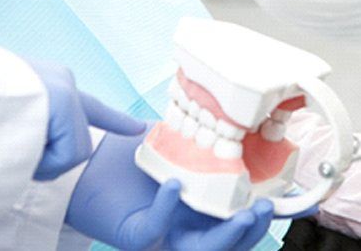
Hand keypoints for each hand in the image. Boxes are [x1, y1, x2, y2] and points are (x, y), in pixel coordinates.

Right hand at [27, 59, 145, 180]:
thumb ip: (34, 125)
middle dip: (55, 159)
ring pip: (75, 152)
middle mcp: (64, 83)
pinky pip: (66, 155)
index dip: (116, 120)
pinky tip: (22, 147)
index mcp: (51, 85)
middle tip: (22, 152)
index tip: (139, 127)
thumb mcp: (14, 112)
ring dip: (46, 162)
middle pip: (78, 142)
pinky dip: (44, 163)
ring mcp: (67, 91)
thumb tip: (35, 146)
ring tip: (16, 146)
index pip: (90, 106)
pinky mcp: (64, 101)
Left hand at [66, 130, 274, 249]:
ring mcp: (160, 232)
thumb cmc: (125, 153)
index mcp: (193, 208)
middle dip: (250, 229)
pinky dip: (168, 207)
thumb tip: (230, 127)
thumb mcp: (169, 142)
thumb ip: (197, 142)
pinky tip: (175, 186)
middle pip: (225, 241)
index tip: (279, 198)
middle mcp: (181, 224)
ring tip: (241, 213)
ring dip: (225, 234)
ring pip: (200, 248)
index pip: (231, 218)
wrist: (85, 160)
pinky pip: (156, 227)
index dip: (255, 213)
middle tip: (265, 208)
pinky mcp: (134, 234)